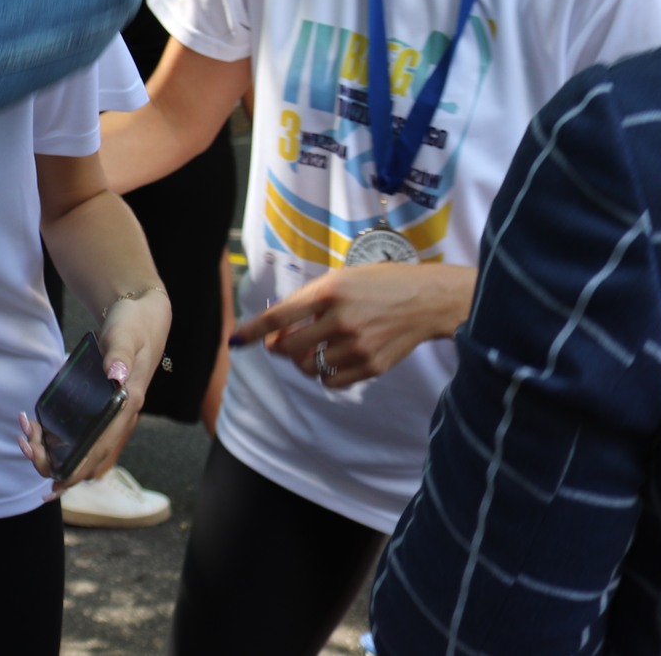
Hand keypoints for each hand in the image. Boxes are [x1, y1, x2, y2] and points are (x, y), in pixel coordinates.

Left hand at [17, 287, 169, 491]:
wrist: (143, 315)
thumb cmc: (133, 325)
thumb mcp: (125, 335)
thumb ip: (119, 355)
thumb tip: (116, 377)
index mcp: (129, 403)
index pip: (103, 446)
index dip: (80, 467)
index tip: (56, 484)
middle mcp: (123, 416)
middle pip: (92, 456)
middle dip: (59, 460)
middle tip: (27, 446)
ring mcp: (115, 414)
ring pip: (86, 448)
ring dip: (57, 450)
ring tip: (27, 437)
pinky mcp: (106, 408)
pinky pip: (85, 434)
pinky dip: (62, 437)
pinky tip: (39, 426)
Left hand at [229, 263, 474, 389]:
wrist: (426, 300)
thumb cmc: (379, 284)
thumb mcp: (340, 279)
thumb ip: (308, 301)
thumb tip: (276, 329)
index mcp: (328, 292)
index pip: (278, 316)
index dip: (252, 331)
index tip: (235, 341)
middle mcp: (340, 320)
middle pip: (287, 348)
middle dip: (278, 347)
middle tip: (284, 341)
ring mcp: (357, 345)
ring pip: (308, 367)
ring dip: (302, 361)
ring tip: (315, 347)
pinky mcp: (371, 366)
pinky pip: (331, 381)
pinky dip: (324, 374)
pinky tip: (333, 358)